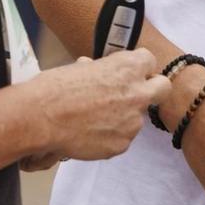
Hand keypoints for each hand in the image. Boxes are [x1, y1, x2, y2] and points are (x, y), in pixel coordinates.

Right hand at [17, 50, 167, 169]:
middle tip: (131, 94)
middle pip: (163, 88)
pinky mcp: (122, 144)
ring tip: (93, 120)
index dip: (137, 66)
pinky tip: (88, 133)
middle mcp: (138, 93)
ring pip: (137, 118)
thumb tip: (95, 70)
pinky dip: (109, 136)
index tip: (127, 72)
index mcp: (128, 67)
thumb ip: (100, 71)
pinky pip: (122, 138)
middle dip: (152, 89)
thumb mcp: (81, 68)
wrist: (41, 119)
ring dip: (122, 117)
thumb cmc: (55, 87)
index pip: (149, 60)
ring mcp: (132, 122)